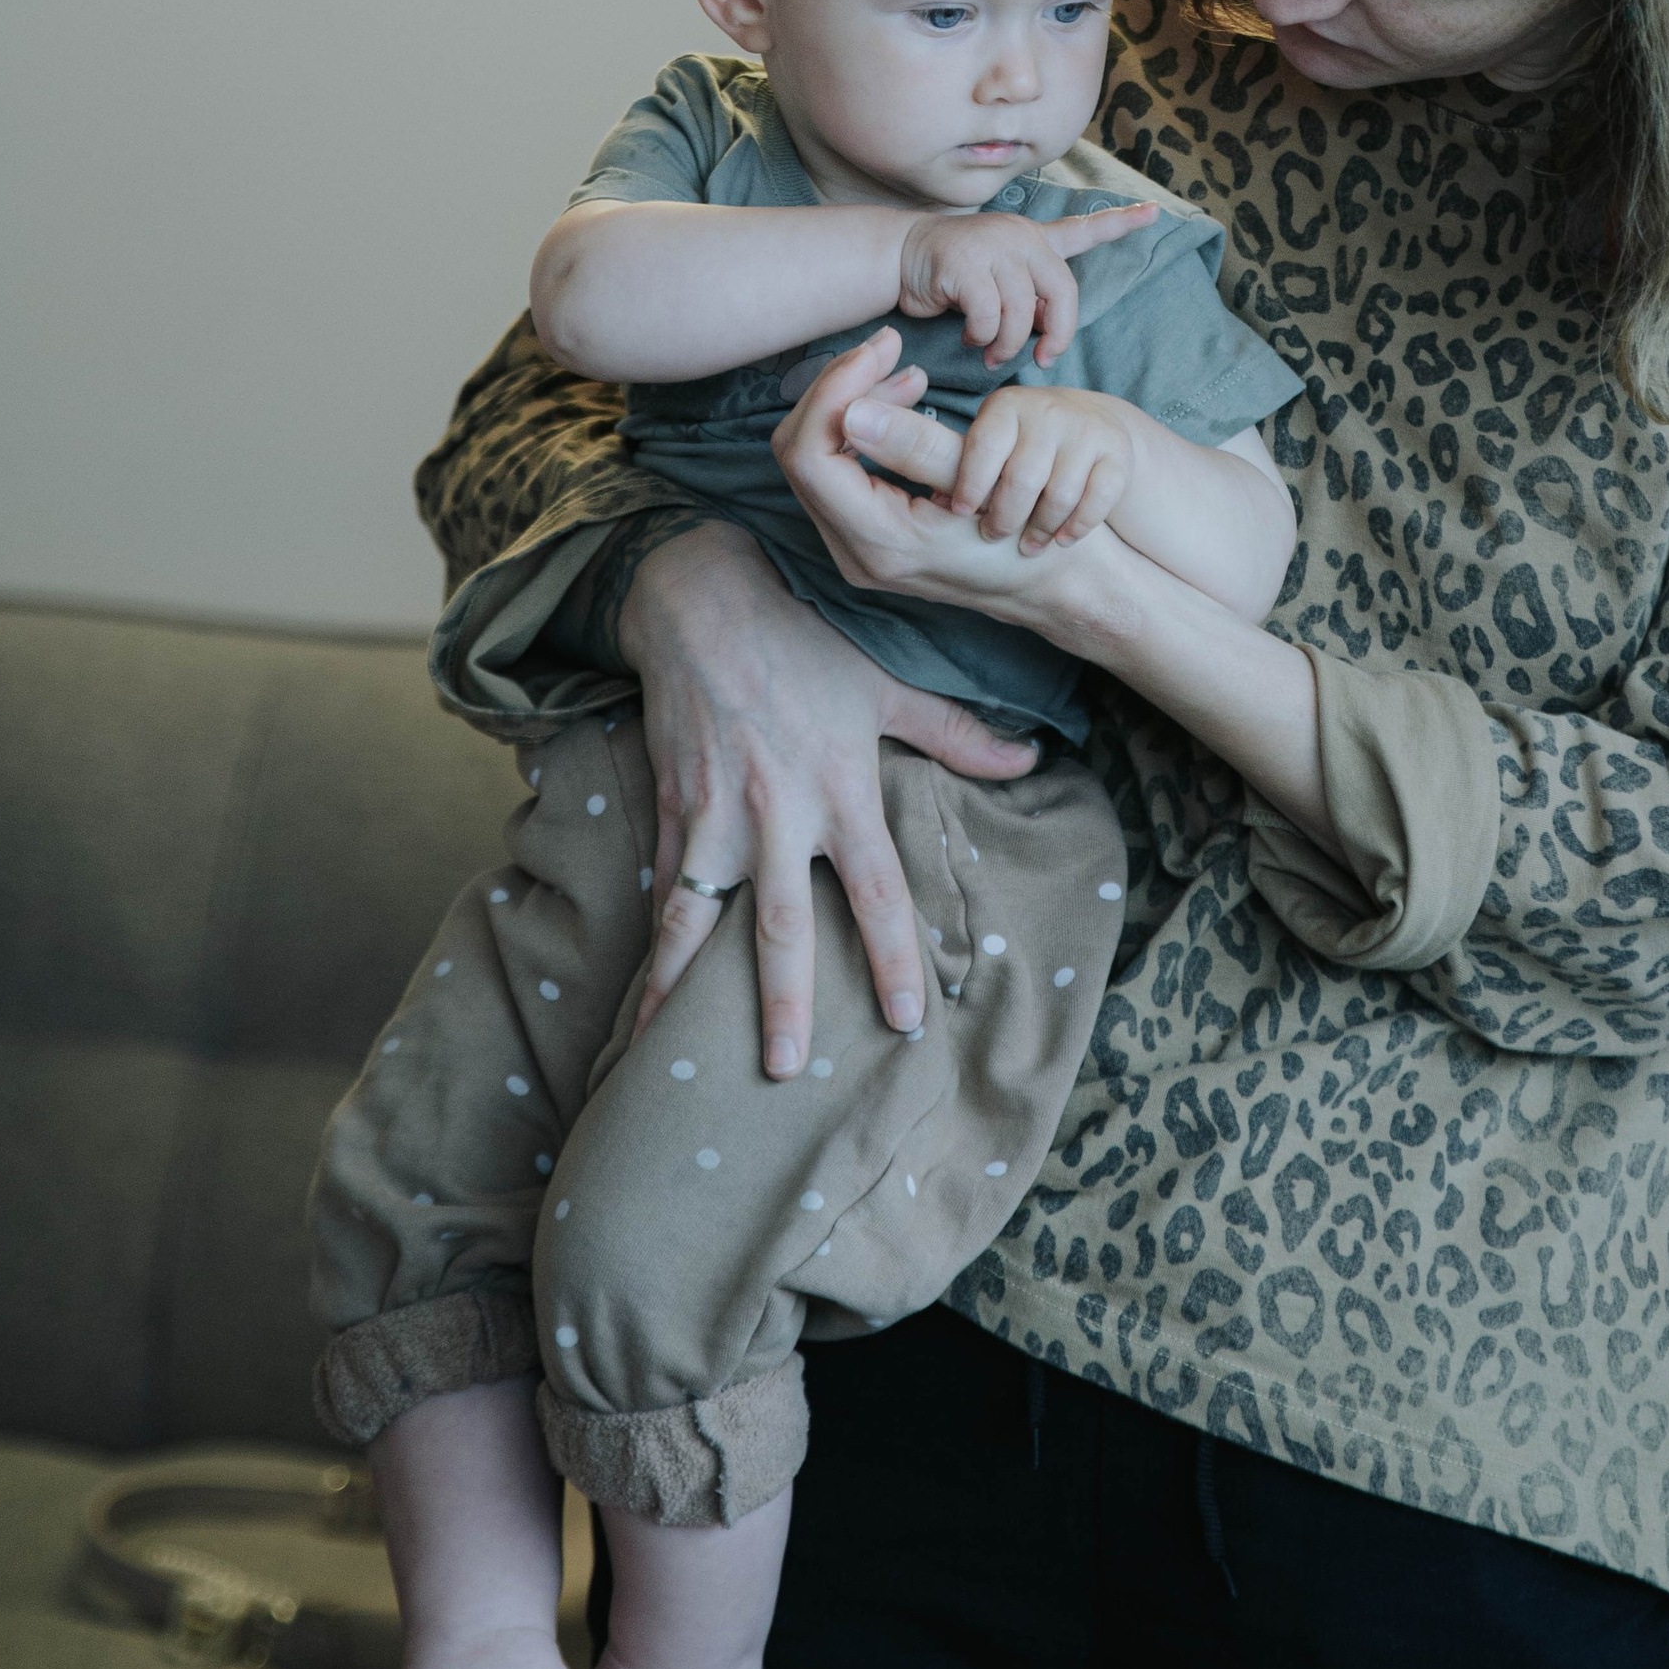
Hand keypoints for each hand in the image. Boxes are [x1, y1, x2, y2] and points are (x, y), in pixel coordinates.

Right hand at [617, 518, 1040, 1071]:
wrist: (702, 597)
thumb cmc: (804, 637)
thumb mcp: (887, 680)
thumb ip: (957, 733)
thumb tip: (1030, 760)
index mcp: (840, 789)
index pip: (876, 892)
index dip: (894, 958)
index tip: (907, 1020)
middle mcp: (776, 815)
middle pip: (780, 928)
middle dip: (783, 1004)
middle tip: (786, 1072)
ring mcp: (715, 818)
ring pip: (700, 922)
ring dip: (687, 994)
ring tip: (670, 1059)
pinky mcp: (673, 811)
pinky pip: (661, 893)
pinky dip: (649, 951)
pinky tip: (638, 1004)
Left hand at [772, 333, 1111, 638]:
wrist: (1052, 589)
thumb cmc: (1028, 540)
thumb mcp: (983, 487)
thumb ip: (918, 448)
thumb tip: (851, 409)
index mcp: (878, 543)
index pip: (809, 454)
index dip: (836, 388)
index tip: (883, 348)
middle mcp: (854, 552)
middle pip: (800, 451)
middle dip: (840, 389)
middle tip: (892, 352)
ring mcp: (855, 546)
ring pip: (813, 455)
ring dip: (851, 403)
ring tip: (909, 377)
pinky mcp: (867, 534)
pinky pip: (837, 466)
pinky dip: (860, 425)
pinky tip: (903, 401)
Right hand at [895, 200, 1157, 365]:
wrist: (899, 258)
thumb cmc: (952, 278)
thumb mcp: (999, 282)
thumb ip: (1030, 297)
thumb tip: (1048, 335)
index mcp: (1033, 239)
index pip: (1083, 230)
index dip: (1122, 223)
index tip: (1156, 212)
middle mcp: (1019, 236)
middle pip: (1062, 293)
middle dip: (1057, 334)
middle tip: (1042, 358)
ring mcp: (993, 247)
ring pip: (1023, 313)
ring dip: (1008, 345)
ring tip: (991, 352)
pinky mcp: (966, 265)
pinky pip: (989, 317)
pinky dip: (981, 338)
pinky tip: (969, 337)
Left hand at [950, 380, 1134, 551]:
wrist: (1093, 428)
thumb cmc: (1023, 445)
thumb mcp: (991, 443)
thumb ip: (960, 467)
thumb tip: (934, 503)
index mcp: (1007, 406)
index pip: (984, 448)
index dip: (970, 485)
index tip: (961, 512)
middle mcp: (1048, 411)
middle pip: (1022, 479)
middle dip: (1004, 517)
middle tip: (993, 535)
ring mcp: (1086, 431)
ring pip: (1059, 496)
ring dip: (1040, 530)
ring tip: (1027, 546)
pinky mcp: (1117, 453)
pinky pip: (1096, 501)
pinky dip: (1077, 527)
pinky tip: (1062, 540)